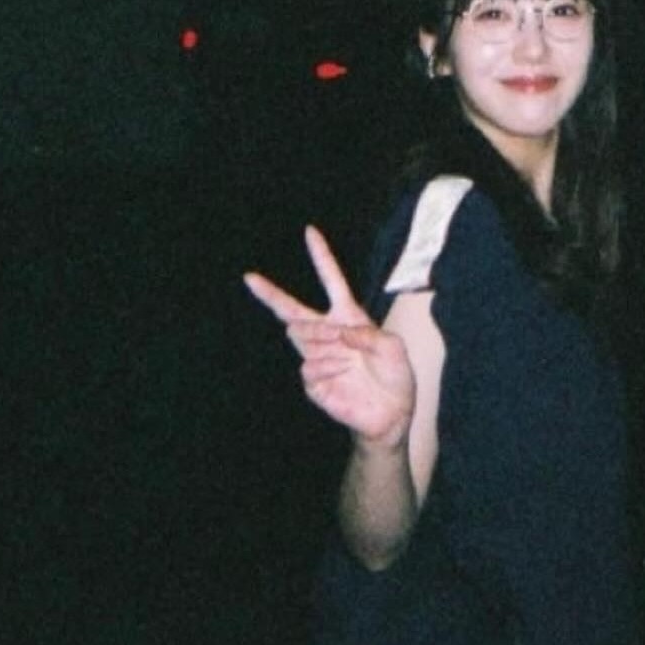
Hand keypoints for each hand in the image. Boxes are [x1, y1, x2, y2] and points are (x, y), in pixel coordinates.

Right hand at [244, 226, 414, 446]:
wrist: (390, 414)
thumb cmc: (396, 376)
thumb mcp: (394, 348)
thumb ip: (370, 334)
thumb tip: (339, 331)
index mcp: (349, 316)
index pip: (331, 280)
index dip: (321, 256)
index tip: (310, 231)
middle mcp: (329, 333)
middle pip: (291, 309)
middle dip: (270, 293)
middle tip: (249, 277)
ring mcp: (317, 356)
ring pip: (304, 338)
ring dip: (327, 346)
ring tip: (348, 359)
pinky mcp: (313, 381)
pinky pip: (309, 366)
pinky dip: (327, 368)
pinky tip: (342, 373)